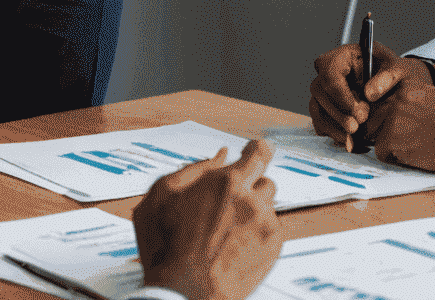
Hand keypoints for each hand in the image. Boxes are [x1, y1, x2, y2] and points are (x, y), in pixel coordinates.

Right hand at [133, 140, 282, 299]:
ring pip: (268, 205)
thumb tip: (220, 155)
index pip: (258, 153)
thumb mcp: (161, 196)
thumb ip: (193, 168)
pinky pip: (271, 229)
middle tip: (232, 199)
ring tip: (229, 227)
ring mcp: (265, 226)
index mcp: (226, 182)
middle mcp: (252, 201)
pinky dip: (257, 231)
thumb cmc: (167, 248)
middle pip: (265, 179)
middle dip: (251, 185)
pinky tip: (235, 243)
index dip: (258, 150)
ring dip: (254, 209)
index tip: (256, 150)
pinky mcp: (272, 248)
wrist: (185, 293)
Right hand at [309, 43, 434, 150]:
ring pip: (317, 109)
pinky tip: (348, 140)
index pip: (330, 74)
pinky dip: (332, 133)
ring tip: (352, 138)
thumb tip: (369, 93)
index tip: (358, 112)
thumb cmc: (388, 72)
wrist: (388, 84)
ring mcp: (323, 91)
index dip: (341, 96)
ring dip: (333, 126)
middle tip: (358, 126)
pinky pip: (319, 122)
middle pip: (320, 92)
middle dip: (339, 114)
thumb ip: (386, 77)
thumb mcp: (395, 68)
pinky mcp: (324, 108)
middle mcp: (326, 73)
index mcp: (340, 57)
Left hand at [370, 84, 434, 175]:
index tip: (390, 125)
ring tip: (414, 147)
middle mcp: (395, 100)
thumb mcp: (429, 98)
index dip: (383, 117)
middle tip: (405, 141)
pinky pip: (383, 152)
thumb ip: (407, 102)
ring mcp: (392, 120)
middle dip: (383, 131)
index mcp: (404, 87)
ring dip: (390, 144)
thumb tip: (387, 113)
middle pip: (374, 119)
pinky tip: (415, 156)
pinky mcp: (393, 141)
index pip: (379, 101)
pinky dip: (395, 158)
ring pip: (377, 136)